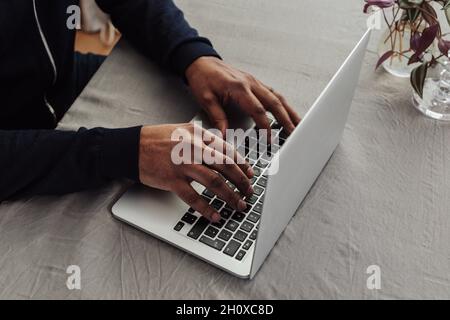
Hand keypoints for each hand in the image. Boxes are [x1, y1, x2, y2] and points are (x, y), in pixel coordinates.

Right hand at [138, 124, 253, 221]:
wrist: (131, 147)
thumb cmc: (157, 139)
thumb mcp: (183, 130)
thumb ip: (204, 140)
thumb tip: (225, 153)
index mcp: (198, 135)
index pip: (228, 150)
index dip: (242, 164)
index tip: (250, 174)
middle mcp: (193, 148)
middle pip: (226, 166)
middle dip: (242, 181)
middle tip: (249, 192)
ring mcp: (183, 165)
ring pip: (215, 182)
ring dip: (230, 196)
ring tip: (238, 205)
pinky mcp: (172, 180)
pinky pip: (194, 198)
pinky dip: (207, 209)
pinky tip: (216, 216)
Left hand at [186, 56, 300, 136]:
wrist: (202, 62)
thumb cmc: (203, 78)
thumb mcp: (205, 99)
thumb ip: (217, 117)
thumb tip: (225, 135)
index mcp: (239, 88)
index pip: (258, 110)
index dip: (265, 127)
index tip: (269, 140)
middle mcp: (250, 83)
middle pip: (274, 103)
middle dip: (286, 119)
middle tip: (294, 132)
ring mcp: (255, 82)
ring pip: (277, 97)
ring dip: (289, 111)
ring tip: (298, 124)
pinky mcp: (255, 83)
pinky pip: (273, 93)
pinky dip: (283, 104)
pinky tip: (288, 112)